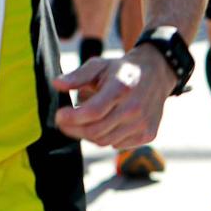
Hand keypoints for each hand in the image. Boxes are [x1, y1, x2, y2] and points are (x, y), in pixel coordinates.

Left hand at [53, 46, 173, 148]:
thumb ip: (77, 76)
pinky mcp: (148, 135)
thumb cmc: (119, 70)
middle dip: (73, 129)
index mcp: (121, 88)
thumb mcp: (98, 65)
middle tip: (62, 122)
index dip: (72, 117)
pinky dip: (104, 138)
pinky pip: (117, 145)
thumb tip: (56, 84)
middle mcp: (135, 109)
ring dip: (86, 134)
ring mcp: (143, 124)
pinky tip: (101, 125)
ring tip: (80, 122)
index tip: (58, 115)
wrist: (155, 76)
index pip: (93, 112)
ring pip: (105, 141)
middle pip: (96, 131)